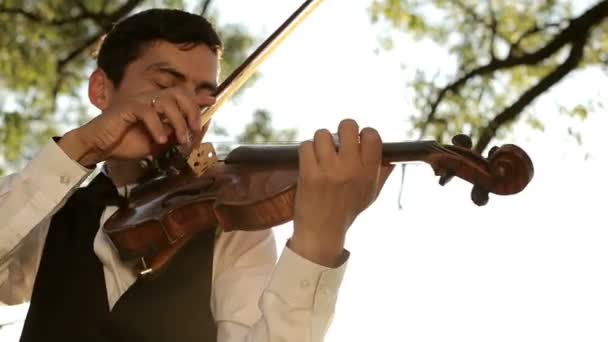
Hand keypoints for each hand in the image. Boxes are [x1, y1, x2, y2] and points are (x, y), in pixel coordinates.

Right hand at [59, 87, 214, 165]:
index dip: (198, 97)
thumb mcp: (158, 142)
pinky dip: (158, 126)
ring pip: (167, 101)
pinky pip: (148, 111)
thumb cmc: (126, 144)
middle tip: (196, 129)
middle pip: (179, 93)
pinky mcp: (127, 107)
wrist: (100, 147)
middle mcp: (150, 99)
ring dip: (178, 121)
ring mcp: (139, 101)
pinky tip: (160, 139)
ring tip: (180, 139)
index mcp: (158, 106)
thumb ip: (174, 135)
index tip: (213, 100)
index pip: (182, 96)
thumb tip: (193, 133)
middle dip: (192, 110)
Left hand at [289, 119, 390, 266]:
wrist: (322, 232)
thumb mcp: (370, 194)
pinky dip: (306, 150)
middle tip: (337, 142)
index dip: (363, 133)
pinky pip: (306, 145)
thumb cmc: (346, 211)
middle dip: (342, 130)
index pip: (372, 135)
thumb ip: (381, 174)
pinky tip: (310, 161)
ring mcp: (329, 170)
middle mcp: (351, 168)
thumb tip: (391, 158)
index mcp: (369, 172)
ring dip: (321, 141)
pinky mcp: (310, 174)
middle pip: (347, 126)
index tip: (357, 141)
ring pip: (323, 134)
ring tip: (321, 153)